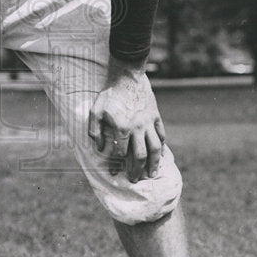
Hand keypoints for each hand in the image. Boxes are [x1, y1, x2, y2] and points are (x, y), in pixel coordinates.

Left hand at [87, 60, 165, 181]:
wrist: (127, 76)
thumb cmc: (109, 94)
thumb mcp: (95, 111)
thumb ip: (95, 131)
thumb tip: (99, 148)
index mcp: (122, 128)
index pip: (120, 153)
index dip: (117, 165)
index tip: (114, 173)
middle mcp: (137, 128)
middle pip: (140, 155)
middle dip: (137, 170)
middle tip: (134, 180)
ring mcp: (148, 123)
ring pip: (154, 148)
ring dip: (154, 163)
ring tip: (152, 174)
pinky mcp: (155, 116)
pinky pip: (161, 134)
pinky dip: (161, 145)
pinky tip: (160, 154)